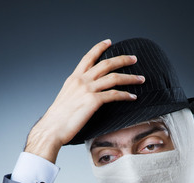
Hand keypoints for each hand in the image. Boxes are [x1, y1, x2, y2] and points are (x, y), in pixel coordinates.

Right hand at [24, 39, 144, 162]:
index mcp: (73, 79)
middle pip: (106, 64)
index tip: (109, 42)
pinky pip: (114, 95)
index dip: (99, 48)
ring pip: (114, 78)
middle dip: (123, 60)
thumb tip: (84, 95)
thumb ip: (76, 93)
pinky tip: (133, 97)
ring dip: (130, 77)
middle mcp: (81, 80)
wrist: (52, 129)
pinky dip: (126, 95)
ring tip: (141, 79)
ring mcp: (87, 89)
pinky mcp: (93, 101)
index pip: (88, 57)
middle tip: (134, 59)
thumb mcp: (66, 99)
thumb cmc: (57, 120)